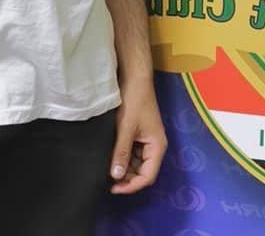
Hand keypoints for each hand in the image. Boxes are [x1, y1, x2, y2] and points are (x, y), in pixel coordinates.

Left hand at [109, 79, 167, 194]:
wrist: (135, 77)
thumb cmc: (134, 101)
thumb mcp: (126, 128)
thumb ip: (121, 153)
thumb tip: (116, 176)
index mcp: (157, 146)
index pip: (147, 176)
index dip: (131, 186)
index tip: (113, 188)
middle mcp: (155, 145)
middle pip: (143, 171)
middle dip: (127, 178)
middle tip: (107, 180)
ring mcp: (147, 140)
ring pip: (137, 163)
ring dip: (124, 167)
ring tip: (107, 168)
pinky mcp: (140, 134)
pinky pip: (133, 152)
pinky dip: (123, 157)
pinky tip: (111, 157)